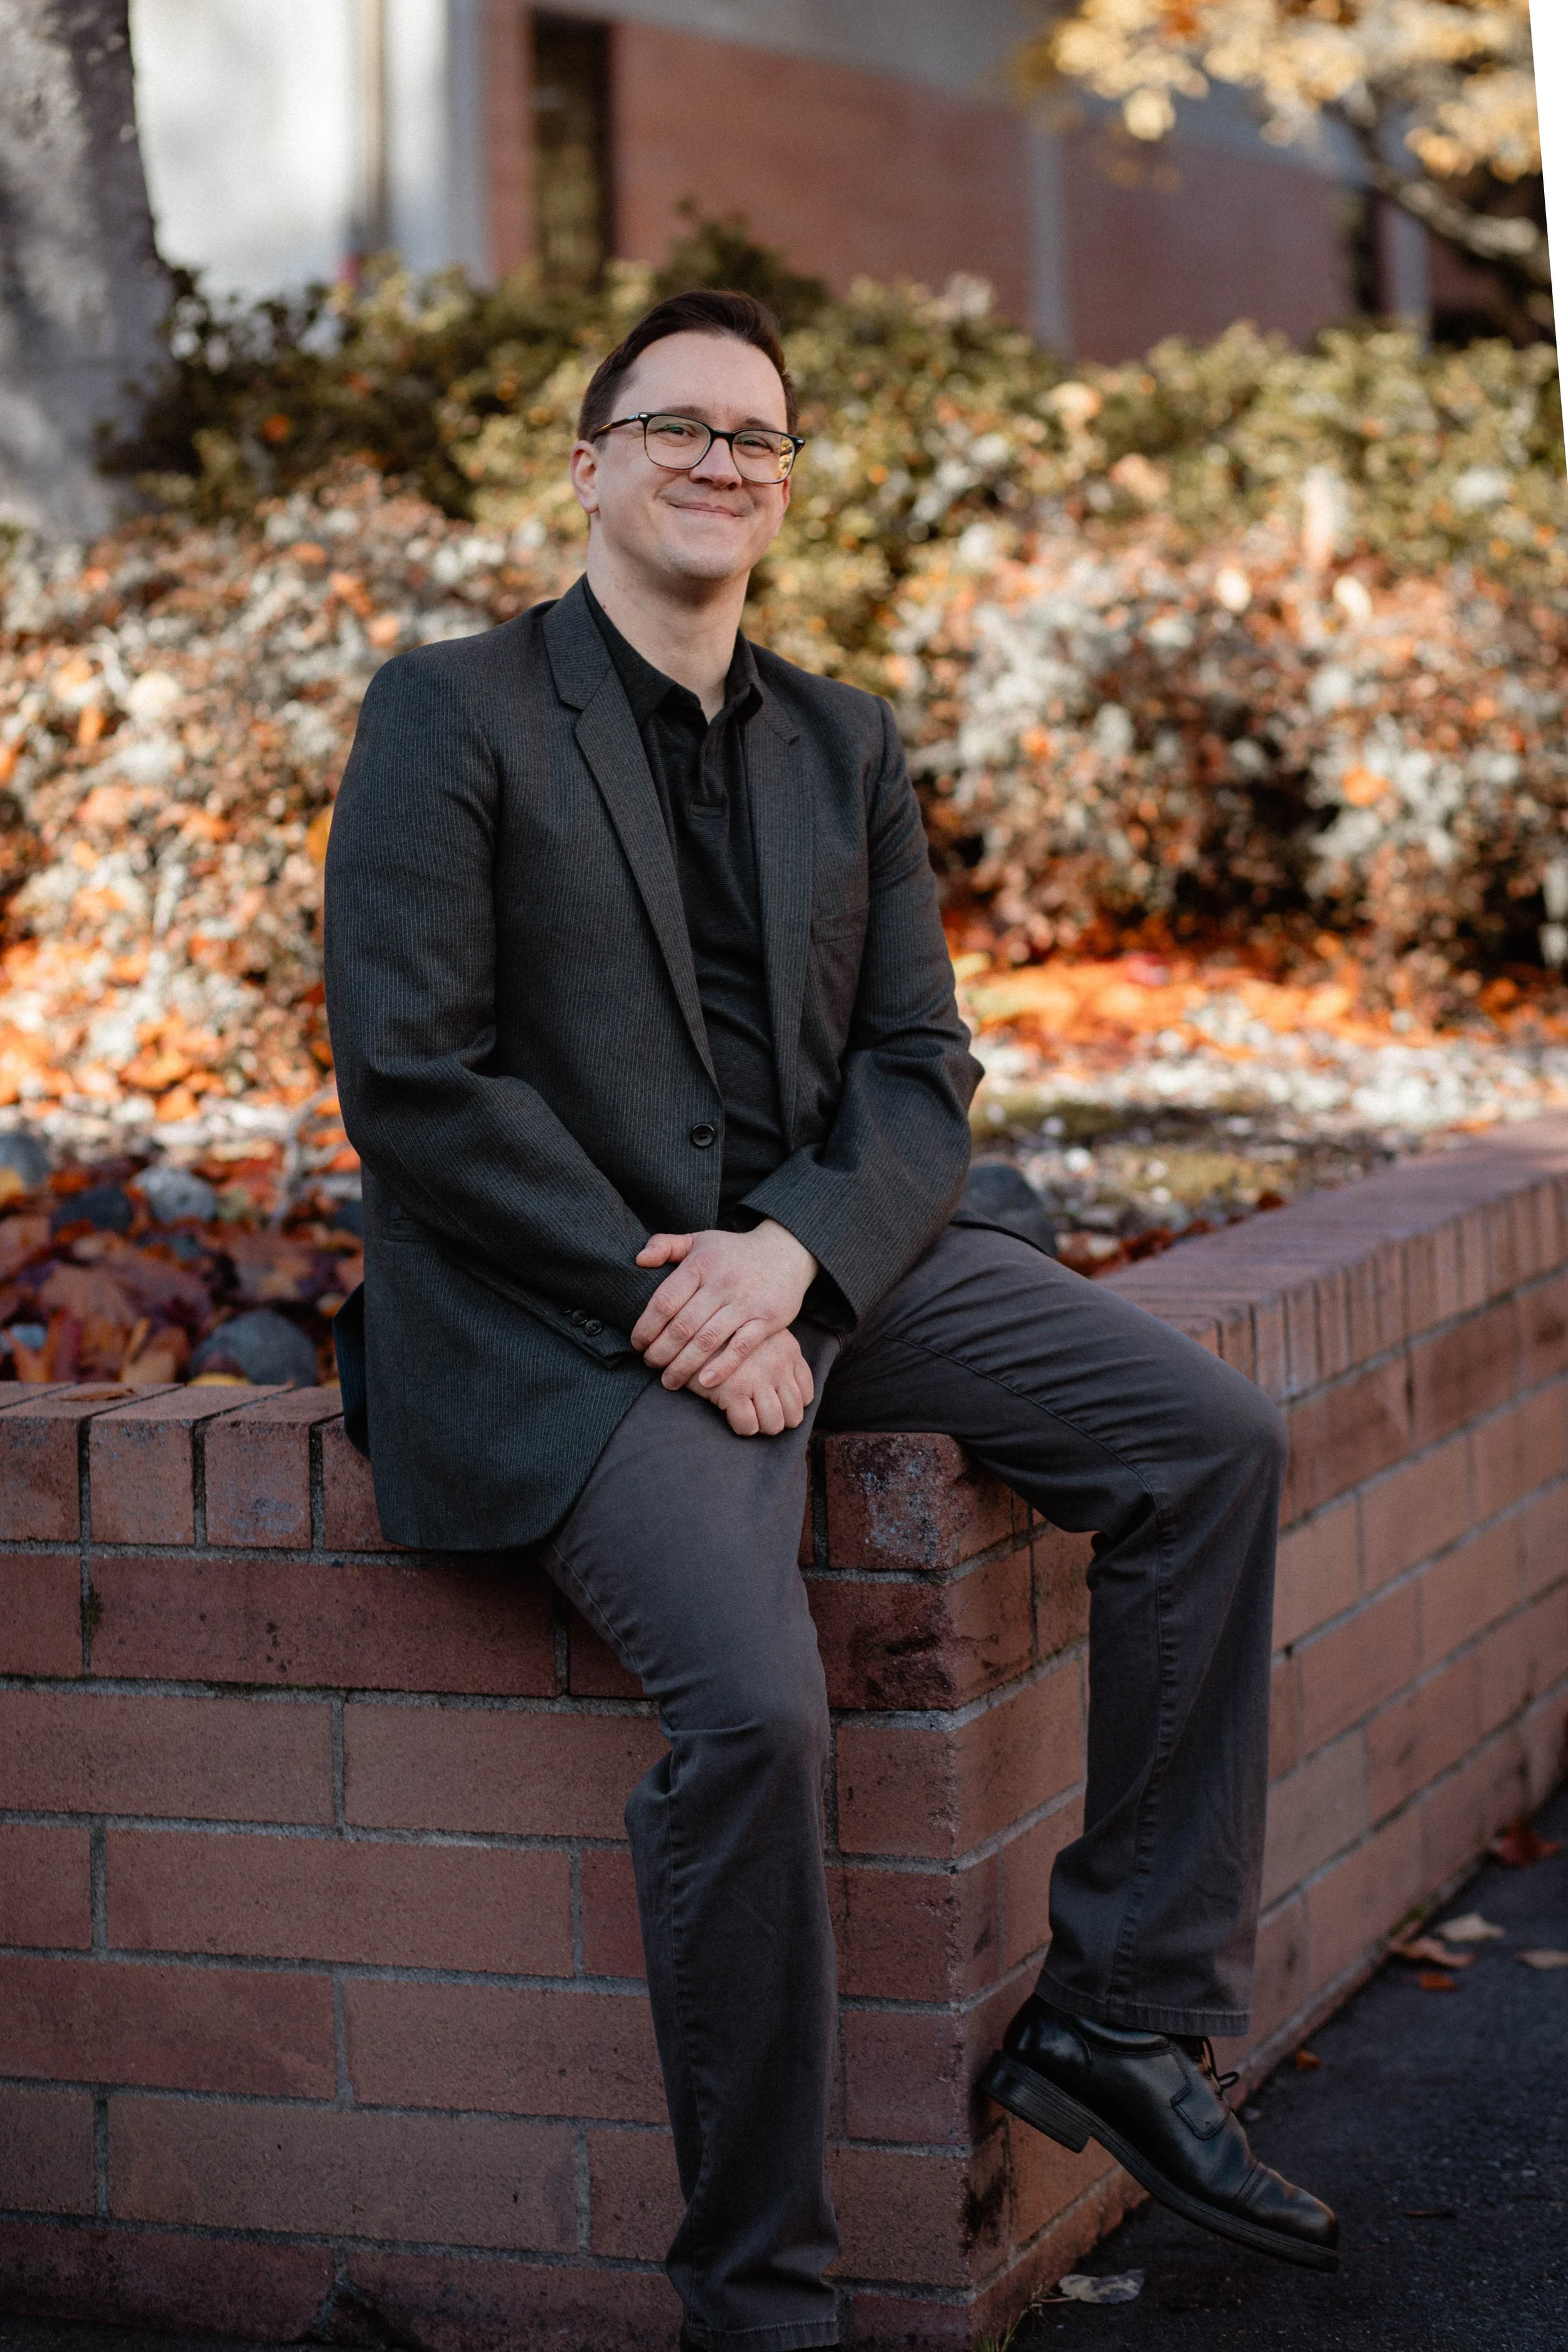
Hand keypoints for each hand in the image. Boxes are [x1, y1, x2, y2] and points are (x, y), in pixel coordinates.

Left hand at [632, 1218, 817, 1391]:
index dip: (647, 1326)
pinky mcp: (767, 1319)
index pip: (665, 1301)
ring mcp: (746, 1302)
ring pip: (707, 1341)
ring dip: (683, 1365)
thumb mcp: (698, 1239)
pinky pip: (741, 1348)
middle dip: (661, 1351)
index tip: (637, 1343)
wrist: (786, 1251)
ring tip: (669, 1380)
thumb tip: (639, 1260)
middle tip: (650, 1364)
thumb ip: (665, 1245)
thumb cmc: (733, 1251)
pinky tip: (704, 1382)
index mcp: (700, 1264)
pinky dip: (722, 1367)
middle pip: (682, 1326)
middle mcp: (722, 1283)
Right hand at [700, 1329, 814, 1436]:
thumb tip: (784, 1386)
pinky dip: (741, 1426)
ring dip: (760, 1426)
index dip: (790, 1406)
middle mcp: (778, 1365)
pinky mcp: (733, 1391)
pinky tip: (731, 1414)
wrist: (693, 1327)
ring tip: (747, 1417)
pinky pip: (748, 1425)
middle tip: (761, 1416)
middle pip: (793, 1414)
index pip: (806, 1394)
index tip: (775, 1405)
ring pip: (773, 1423)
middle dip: (778, 1420)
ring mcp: (757, 1379)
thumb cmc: (727, 1334)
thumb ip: (777, 1354)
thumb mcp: (761, 1334)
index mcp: (789, 1350)